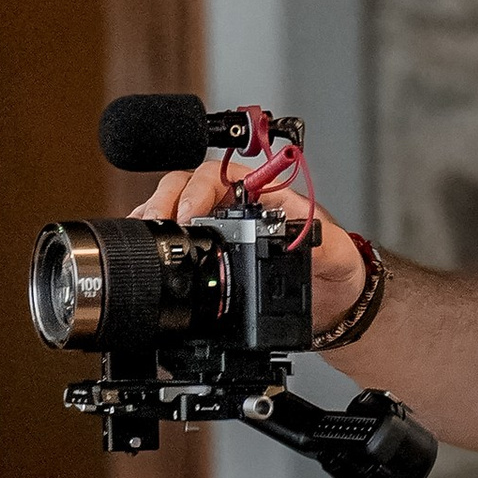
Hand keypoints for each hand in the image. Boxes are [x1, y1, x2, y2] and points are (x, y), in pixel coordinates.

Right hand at [128, 152, 368, 333]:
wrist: (333, 303)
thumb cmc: (335, 268)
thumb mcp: (335, 254)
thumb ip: (319, 241)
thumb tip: (296, 234)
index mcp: (263, 193)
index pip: (222, 175)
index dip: (199, 188)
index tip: (189, 212)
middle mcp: (238, 205)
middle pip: (189, 185)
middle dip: (167, 199)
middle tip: (157, 222)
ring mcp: (222, 226)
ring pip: (177, 205)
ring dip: (156, 213)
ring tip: (142, 231)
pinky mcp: (213, 250)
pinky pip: (177, 234)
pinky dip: (157, 234)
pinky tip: (145, 244)